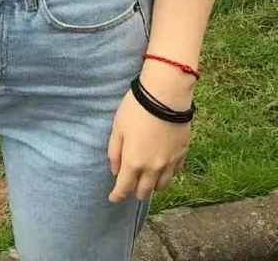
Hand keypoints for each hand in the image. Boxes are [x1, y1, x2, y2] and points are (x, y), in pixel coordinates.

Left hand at [107, 62, 193, 201]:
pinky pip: (174, 173)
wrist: (165, 98)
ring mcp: (170, 162)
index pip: (124, 187)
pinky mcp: (182, 154)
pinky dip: (166, 175)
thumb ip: (115, 152)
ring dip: (151, 186)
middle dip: (134, 191)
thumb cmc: (135, 110)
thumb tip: (115, 171)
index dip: (117, 195)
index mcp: (134, 162)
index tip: (113, 198)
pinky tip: (162, 170)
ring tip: (145, 182)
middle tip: (128, 188)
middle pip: (144, 190)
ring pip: (161, 185)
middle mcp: (153, 168)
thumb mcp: (117, 128)